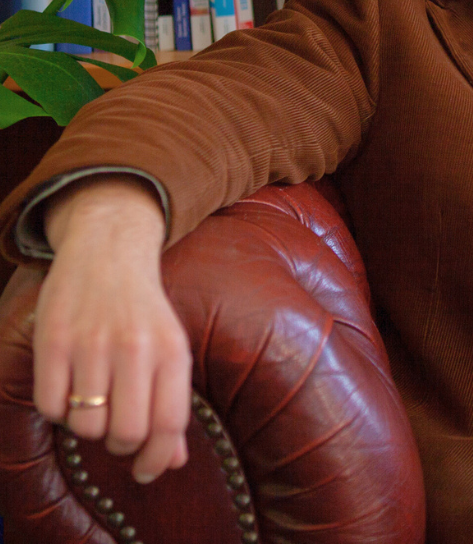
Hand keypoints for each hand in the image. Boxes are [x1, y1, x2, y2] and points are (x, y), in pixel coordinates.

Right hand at [32, 175, 191, 482]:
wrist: (109, 252)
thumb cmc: (144, 312)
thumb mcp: (171, 349)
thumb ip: (172, 405)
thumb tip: (171, 464)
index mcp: (172, 350)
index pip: (169, 423)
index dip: (157, 458)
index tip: (146, 471)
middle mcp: (135, 346)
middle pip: (125, 433)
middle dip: (120, 443)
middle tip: (117, 425)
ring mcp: (92, 342)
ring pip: (85, 426)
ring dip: (88, 423)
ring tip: (95, 394)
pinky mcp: (53, 340)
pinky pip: (50, 407)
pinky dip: (58, 407)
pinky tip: (70, 381)